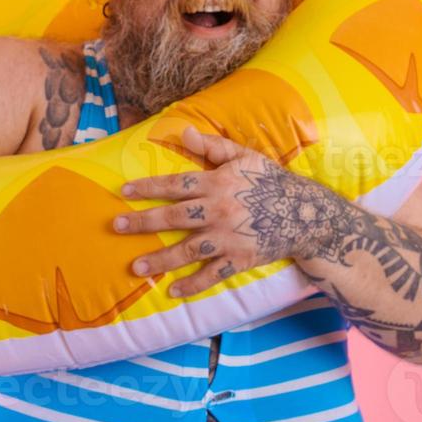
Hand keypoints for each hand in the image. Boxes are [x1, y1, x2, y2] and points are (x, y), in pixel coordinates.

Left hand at [113, 125, 341, 297]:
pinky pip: (211, 275)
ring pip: (187, 250)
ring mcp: (227, 239)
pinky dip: (192, 285)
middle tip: (117, 226)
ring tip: (136, 267)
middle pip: (173, 218)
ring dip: (160, 259)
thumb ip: (212, 146)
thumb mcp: (244, 156)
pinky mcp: (238, 260)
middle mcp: (218, 211)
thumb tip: (182, 130)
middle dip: (142, 222)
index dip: (148, 187)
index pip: (174, 185)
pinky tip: (173, 290)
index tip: (123, 191)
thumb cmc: (271, 181)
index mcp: (217, 184)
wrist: (305, 214)